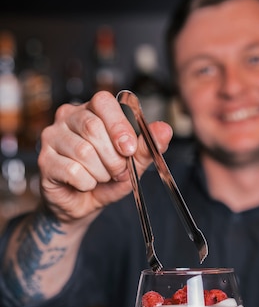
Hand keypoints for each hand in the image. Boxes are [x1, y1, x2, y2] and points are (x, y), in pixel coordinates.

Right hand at [38, 91, 172, 222]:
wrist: (82, 205)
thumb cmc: (105, 178)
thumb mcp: (132, 163)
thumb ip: (147, 146)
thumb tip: (164, 129)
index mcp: (91, 111)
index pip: (104, 101)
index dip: (119, 125)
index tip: (130, 149)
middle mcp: (68, 117)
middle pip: (93, 128)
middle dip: (113, 158)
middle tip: (117, 171)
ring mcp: (52, 137)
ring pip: (84, 152)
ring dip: (100, 173)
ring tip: (100, 178)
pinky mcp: (45, 160)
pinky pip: (72, 170)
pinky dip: (86, 183)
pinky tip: (84, 184)